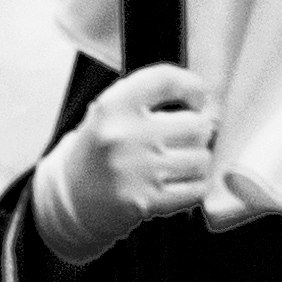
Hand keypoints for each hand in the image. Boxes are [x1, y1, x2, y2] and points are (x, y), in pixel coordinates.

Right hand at [32, 63, 218, 262]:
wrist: (73, 197)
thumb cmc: (102, 150)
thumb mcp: (112, 112)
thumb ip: (151, 99)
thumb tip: (207, 107)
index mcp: (113, 107)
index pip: (166, 80)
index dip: (192, 86)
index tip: (200, 97)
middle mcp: (124, 135)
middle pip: (196, 124)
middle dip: (199, 131)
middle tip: (188, 137)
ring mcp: (136, 171)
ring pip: (201, 158)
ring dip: (197, 161)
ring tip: (178, 162)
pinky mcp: (147, 201)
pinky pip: (197, 188)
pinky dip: (195, 186)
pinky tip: (178, 182)